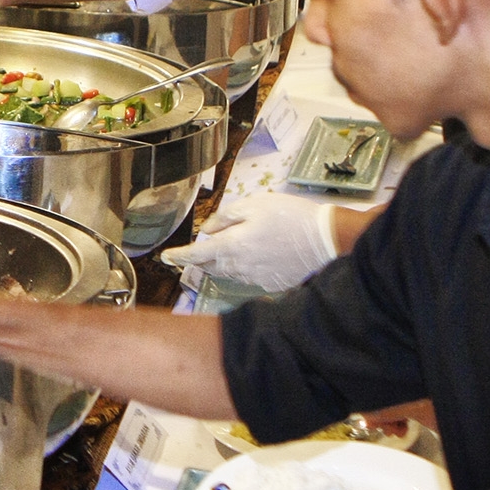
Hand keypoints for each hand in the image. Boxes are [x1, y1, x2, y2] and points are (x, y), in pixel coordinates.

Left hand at [159, 193, 338, 291]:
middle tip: (191, 253)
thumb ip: (226, 217)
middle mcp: (240, 267)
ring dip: (218, 264)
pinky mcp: (270, 284)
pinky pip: (246, 278)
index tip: (165, 257)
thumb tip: (207, 230)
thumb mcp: (254, 205)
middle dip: (197, 260)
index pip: (196, 255)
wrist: (324, 240)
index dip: (178, 256)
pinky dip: (241, 269)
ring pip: (227, 274)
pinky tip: (251, 258)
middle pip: (209, 267)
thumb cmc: (289, 216)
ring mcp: (255, 279)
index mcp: (232, 246)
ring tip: (221, 252)